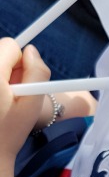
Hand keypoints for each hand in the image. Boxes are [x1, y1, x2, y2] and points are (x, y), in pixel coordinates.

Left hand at [0, 39, 49, 162]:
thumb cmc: (9, 131)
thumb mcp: (32, 103)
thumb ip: (38, 72)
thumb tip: (32, 51)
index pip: (10, 45)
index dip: (21, 62)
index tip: (22, 82)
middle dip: (9, 68)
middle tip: (12, 94)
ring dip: (1, 77)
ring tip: (2, 101)